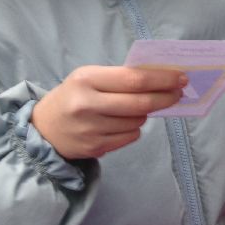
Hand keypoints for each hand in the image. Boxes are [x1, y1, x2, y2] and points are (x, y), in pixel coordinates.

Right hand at [31, 65, 185, 160]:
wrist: (43, 129)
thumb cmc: (73, 97)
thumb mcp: (89, 78)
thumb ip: (120, 78)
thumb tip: (162, 79)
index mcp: (86, 79)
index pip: (135, 79)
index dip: (162, 79)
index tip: (181, 78)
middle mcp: (87, 104)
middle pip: (141, 103)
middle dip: (166, 98)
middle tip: (178, 94)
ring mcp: (91, 129)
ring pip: (138, 121)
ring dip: (145, 114)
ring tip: (134, 108)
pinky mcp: (95, 147)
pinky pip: (130, 137)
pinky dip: (134, 129)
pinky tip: (122, 123)